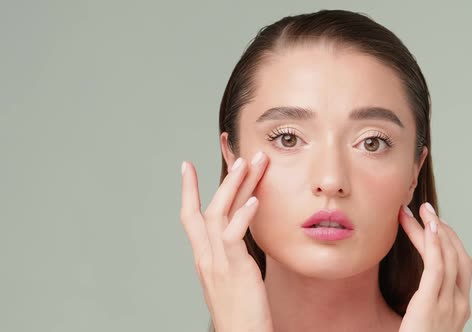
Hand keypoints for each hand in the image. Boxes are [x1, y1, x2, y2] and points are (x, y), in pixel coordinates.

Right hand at [179, 152, 273, 331]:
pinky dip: (242, 215)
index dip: (188, 191)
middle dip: (223, 180)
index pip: (190, 218)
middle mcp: (206, 257)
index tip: (187, 166)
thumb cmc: (241, 312)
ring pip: (218, 214)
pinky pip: (233, 236)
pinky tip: (254, 199)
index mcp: (204, 258)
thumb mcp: (232, 278)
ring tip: (249, 163)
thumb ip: (233, 253)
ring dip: (233, 186)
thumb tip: (241, 232)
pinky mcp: (233, 269)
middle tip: (239, 154)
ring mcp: (217, 262)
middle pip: (207, 209)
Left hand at [398, 202, 471, 331]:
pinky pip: (437, 268)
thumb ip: (428, 303)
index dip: (449, 241)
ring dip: (434, 229)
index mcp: (459, 307)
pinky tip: (427, 226)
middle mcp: (460, 304)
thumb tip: (420, 287)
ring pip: (447, 257)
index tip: (434, 223)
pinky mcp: (431, 305)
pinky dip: (434, 244)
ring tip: (420, 210)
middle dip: (443, 229)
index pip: (459, 265)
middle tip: (426, 208)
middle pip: (457, 256)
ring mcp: (449, 305)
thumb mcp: (426, 321)